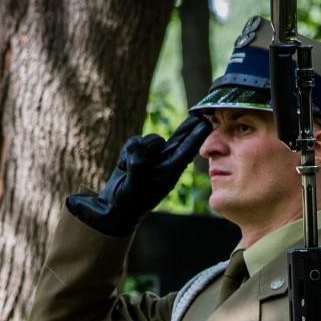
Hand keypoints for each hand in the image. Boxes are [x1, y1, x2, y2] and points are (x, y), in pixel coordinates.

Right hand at [65, 116, 210, 236]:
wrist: (114, 206)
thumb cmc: (128, 201)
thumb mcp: (133, 187)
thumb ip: (137, 165)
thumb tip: (138, 145)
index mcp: (169, 173)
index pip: (185, 151)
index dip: (196, 136)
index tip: (206, 123)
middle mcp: (165, 163)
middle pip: (180, 139)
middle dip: (189, 127)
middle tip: (201, 114)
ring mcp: (153, 158)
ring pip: (151, 139)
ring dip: (138, 150)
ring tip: (128, 169)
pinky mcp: (140, 154)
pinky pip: (135, 141)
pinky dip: (126, 152)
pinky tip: (124, 167)